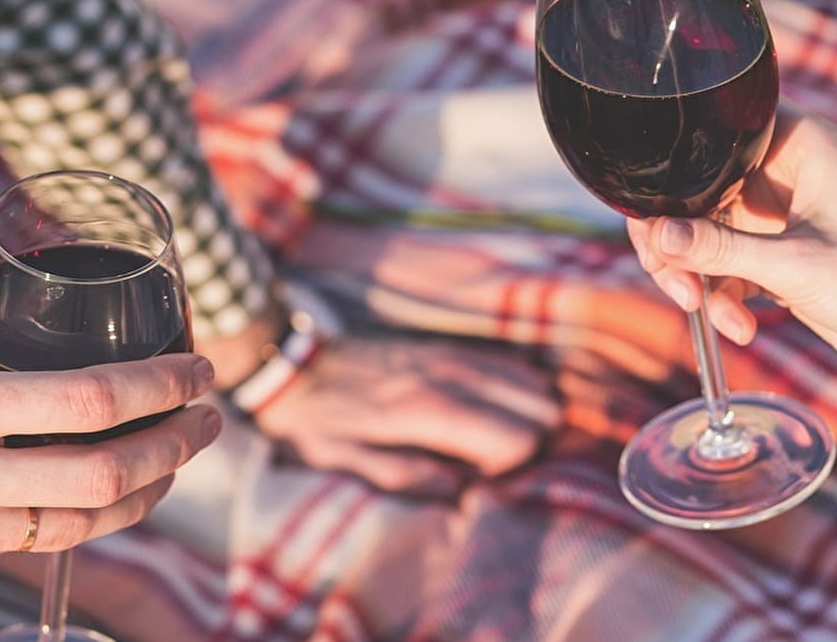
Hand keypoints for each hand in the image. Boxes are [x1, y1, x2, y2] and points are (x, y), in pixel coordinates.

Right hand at [0, 274, 221, 587]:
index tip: (200, 371)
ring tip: (175, 459)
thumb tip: (11, 273)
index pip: (90, 400)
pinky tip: (102, 492)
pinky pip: (26, 544)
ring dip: (144, 492)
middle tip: (211, 419)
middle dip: (178, 446)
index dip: (163, 387)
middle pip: (106, 475)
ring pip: (79, 525)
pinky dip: (78, 518)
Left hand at [252, 334, 559, 496]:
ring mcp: (457, 355)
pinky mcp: (454, 346)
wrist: (294, 366)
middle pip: (542, 408)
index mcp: (428, 410)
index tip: (481, 480)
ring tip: (493, 439)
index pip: (518, 437)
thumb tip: (459, 489)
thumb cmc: (316, 423)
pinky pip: (515, 364)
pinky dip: (520, 391)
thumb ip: (404, 477)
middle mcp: (453, 375)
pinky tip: (493, 413)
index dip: (513, 468)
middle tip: (494, 462)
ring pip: (536, 383)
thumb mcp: (344, 462)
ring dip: (529, 416)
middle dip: (533, 441)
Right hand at [627, 109, 836, 398]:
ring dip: (700, 278)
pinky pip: (726, 266)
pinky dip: (724, 297)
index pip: (715, 134)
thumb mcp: (795, 267)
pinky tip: (741, 327)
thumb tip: (654, 237)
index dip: (678, 175)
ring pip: (705, 234)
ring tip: (711, 315)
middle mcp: (787, 169)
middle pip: (698, 192)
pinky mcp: (781, 254)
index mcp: (801, 142)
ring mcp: (781, 214)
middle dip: (680, 245)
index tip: (660, 224)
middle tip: (679, 286)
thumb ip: (718, 250)